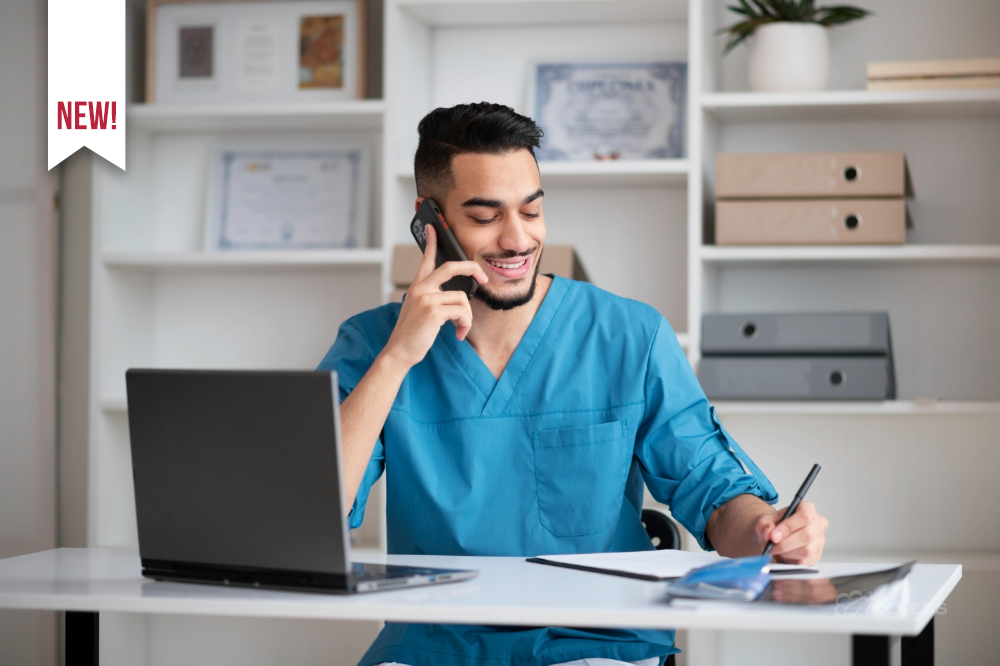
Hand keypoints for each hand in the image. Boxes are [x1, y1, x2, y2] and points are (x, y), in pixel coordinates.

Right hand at [382, 225, 487, 368]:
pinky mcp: (433, 310)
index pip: (426, 260)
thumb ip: (433, 299)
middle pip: (451, 268)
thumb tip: (459, 299)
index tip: (434, 228)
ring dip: (467, 317)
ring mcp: (426, 298)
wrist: (399, 351)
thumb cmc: (412, 334)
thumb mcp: (419, 311)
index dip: (432, 243)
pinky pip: (462, 311)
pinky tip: (457, 334)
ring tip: (460, 328)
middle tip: (483, 278)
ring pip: (462, 298)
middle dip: (472, 270)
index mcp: (417, 287)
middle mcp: (420, 289)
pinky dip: (464, 324)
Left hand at [754, 501, 827, 565]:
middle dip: (785, 544)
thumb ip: (764, 524)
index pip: (804, 516)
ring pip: (806, 550)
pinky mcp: (817, 555)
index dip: (788, 527)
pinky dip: (791, 560)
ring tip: (776, 549)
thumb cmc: (775, 526)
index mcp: (807, 508)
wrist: (776, 536)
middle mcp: (818, 523)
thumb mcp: (765, 521)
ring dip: (787, 553)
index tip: (773, 536)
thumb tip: (768, 532)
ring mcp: (820, 540)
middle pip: (807, 535)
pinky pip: (805, 561)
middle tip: (771, 547)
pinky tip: (783, 554)